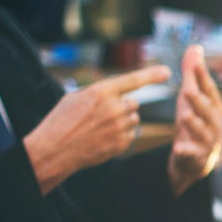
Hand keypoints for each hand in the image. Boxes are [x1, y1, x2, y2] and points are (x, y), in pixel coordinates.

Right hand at [23, 65, 171, 194]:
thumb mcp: (75, 97)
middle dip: (123, 106)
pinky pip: (132, 134)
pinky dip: (122, 135)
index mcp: (101, 92)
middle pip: (134, 103)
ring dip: (123, 121)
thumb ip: (100, 92)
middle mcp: (114, 108)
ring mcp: (120, 127)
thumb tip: (120, 92)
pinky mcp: (122, 143)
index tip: (166, 71)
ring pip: (134, 119)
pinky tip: (104, 138)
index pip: (133, 80)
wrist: (55, 150)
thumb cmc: (62, 121)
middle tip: (103, 114)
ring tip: (100, 127)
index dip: (151, 74)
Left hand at [169, 45, 221, 195]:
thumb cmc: (196, 122)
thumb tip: (195, 48)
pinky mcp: (195, 155)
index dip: (202, 75)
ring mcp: (206, 140)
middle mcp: (213, 122)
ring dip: (194, 124)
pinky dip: (185, 150)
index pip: (209, 88)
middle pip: (208, 110)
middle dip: (199, 100)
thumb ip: (193, 74)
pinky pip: (191, 153)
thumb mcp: (192, 98)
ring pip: (202, 131)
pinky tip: (177, 148)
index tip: (196, 61)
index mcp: (214, 106)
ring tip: (185, 116)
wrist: (197, 159)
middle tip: (188, 90)